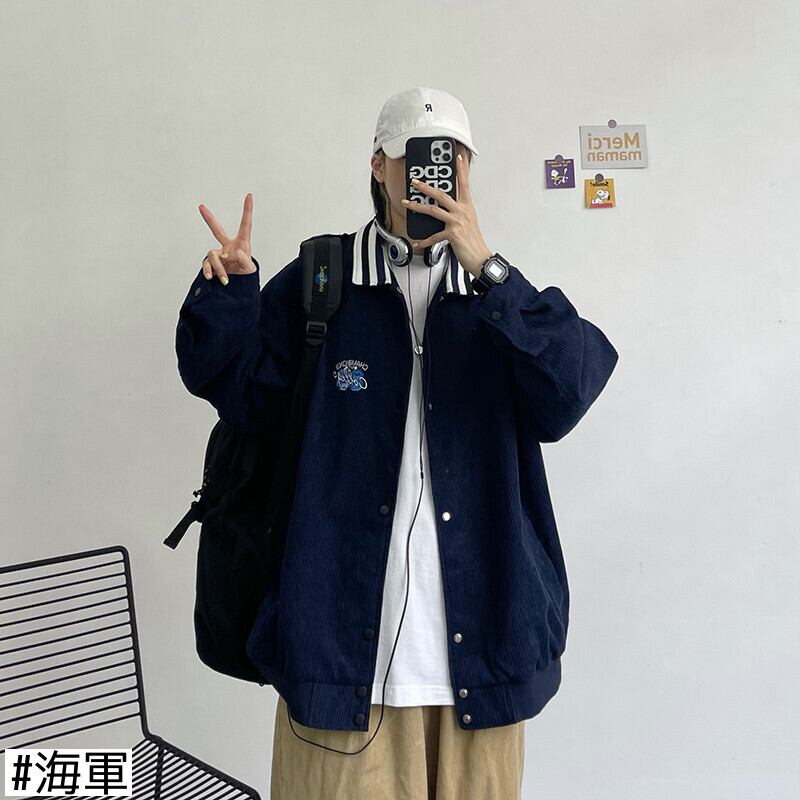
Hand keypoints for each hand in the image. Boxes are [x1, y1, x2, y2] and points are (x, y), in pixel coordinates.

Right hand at [199, 193, 254, 283]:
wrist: (238, 287)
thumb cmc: (246, 274)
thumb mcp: (249, 269)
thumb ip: (245, 261)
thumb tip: (234, 254)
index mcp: (241, 243)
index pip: (245, 225)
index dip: (247, 210)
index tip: (249, 195)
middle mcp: (228, 246)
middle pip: (217, 230)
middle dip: (209, 219)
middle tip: (201, 207)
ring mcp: (218, 254)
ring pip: (213, 255)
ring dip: (218, 267)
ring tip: (225, 279)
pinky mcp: (211, 264)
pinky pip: (206, 265)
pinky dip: (208, 271)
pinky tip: (211, 277)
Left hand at [401, 153, 492, 276]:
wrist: (480, 258)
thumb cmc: (474, 242)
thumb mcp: (469, 222)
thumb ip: (459, 213)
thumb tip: (446, 209)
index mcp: (467, 207)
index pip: (464, 184)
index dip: (461, 169)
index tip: (458, 157)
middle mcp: (462, 212)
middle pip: (442, 194)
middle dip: (426, 187)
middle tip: (415, 181)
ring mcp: (457, 222)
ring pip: (434, 210)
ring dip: (418, 206)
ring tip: (407, 203)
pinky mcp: (453, 234)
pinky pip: (434, 236)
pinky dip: (424, 240)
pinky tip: (417, 242)